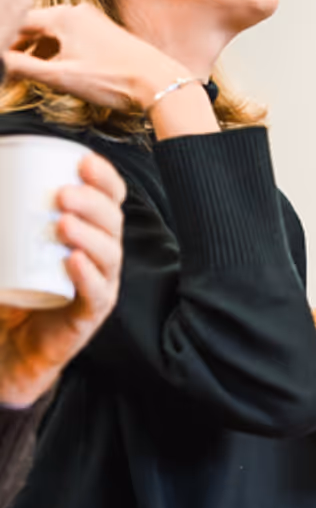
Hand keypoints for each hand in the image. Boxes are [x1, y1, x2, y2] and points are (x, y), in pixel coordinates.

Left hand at [0, 153, 125, 407]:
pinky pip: (96, 294)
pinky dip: (87, 276)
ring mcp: (97, 287)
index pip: (109, 201)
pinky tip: (73, 261)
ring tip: (64, 223)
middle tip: (62, 194)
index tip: (83, 161)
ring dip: (91, 236)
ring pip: (109, 256)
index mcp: (87, 235)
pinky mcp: (86, 316)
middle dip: (94, 204)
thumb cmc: (8, 289)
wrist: (6, 345)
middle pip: (112, 224)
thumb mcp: (2, 243)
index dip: (104, 179)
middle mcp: (99, 258)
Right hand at [4, 4, 219, 136]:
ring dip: (41, 54)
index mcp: (62, 16)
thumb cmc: (113, 79)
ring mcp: (95, 23)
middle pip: (36, 28)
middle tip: (11, 70)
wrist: (161, 83)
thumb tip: (1, 62)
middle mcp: (78, 12)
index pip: (19, 23)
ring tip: (31, 75)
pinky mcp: (108, 36)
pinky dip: (61, 54)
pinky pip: (74, 41)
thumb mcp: (60, 77)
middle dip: (21, 49)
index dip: (5, 43)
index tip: (2, 61)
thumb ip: (23, 68)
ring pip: (56, 35)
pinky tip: (60, 72)